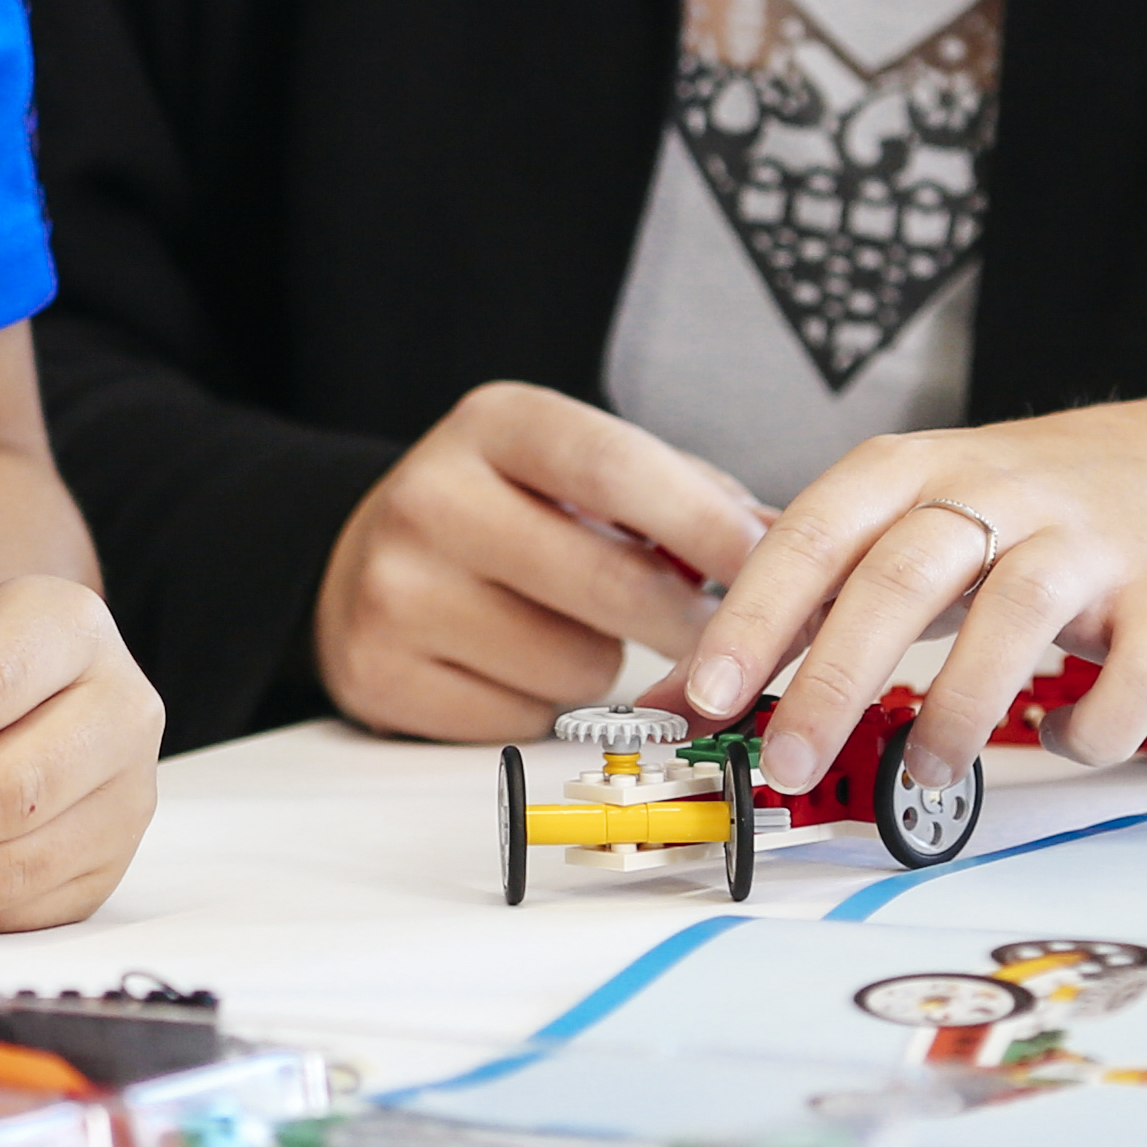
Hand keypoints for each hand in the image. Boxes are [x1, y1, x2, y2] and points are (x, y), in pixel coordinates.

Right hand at [312, 382, 776, 742]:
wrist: (357, 562)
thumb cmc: (503, 515)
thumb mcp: (573, 468)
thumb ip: (679, 495)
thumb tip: (789, 548)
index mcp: (491, 426)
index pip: (619, 471)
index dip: (713, 528)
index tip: (784, 574)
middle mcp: (430, 498)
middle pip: (612, 582)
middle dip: (696, 626)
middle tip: (728, 644)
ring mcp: (394, 589)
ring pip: (578, 667)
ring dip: (605, 669)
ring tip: (567, 631)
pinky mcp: (379, 673)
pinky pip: (523, 720)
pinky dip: (542, 707)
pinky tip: (514, 668)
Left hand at [676, 396, 1146, 794]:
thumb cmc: (993, 520)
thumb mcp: (886, 535)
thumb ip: (794, 614)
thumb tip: (677, 706)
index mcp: (904, 471)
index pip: (811, 535)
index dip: (755, 615)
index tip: (704, 696)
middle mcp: (993, 491)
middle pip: (901, 578)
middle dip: (834, 679)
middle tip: (787, 762)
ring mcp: (1087, 538)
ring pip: (1017, 613)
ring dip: (961, 707)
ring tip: (923, 774)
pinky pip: (1139, 667)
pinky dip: (1095, 721)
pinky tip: (1059, 740)